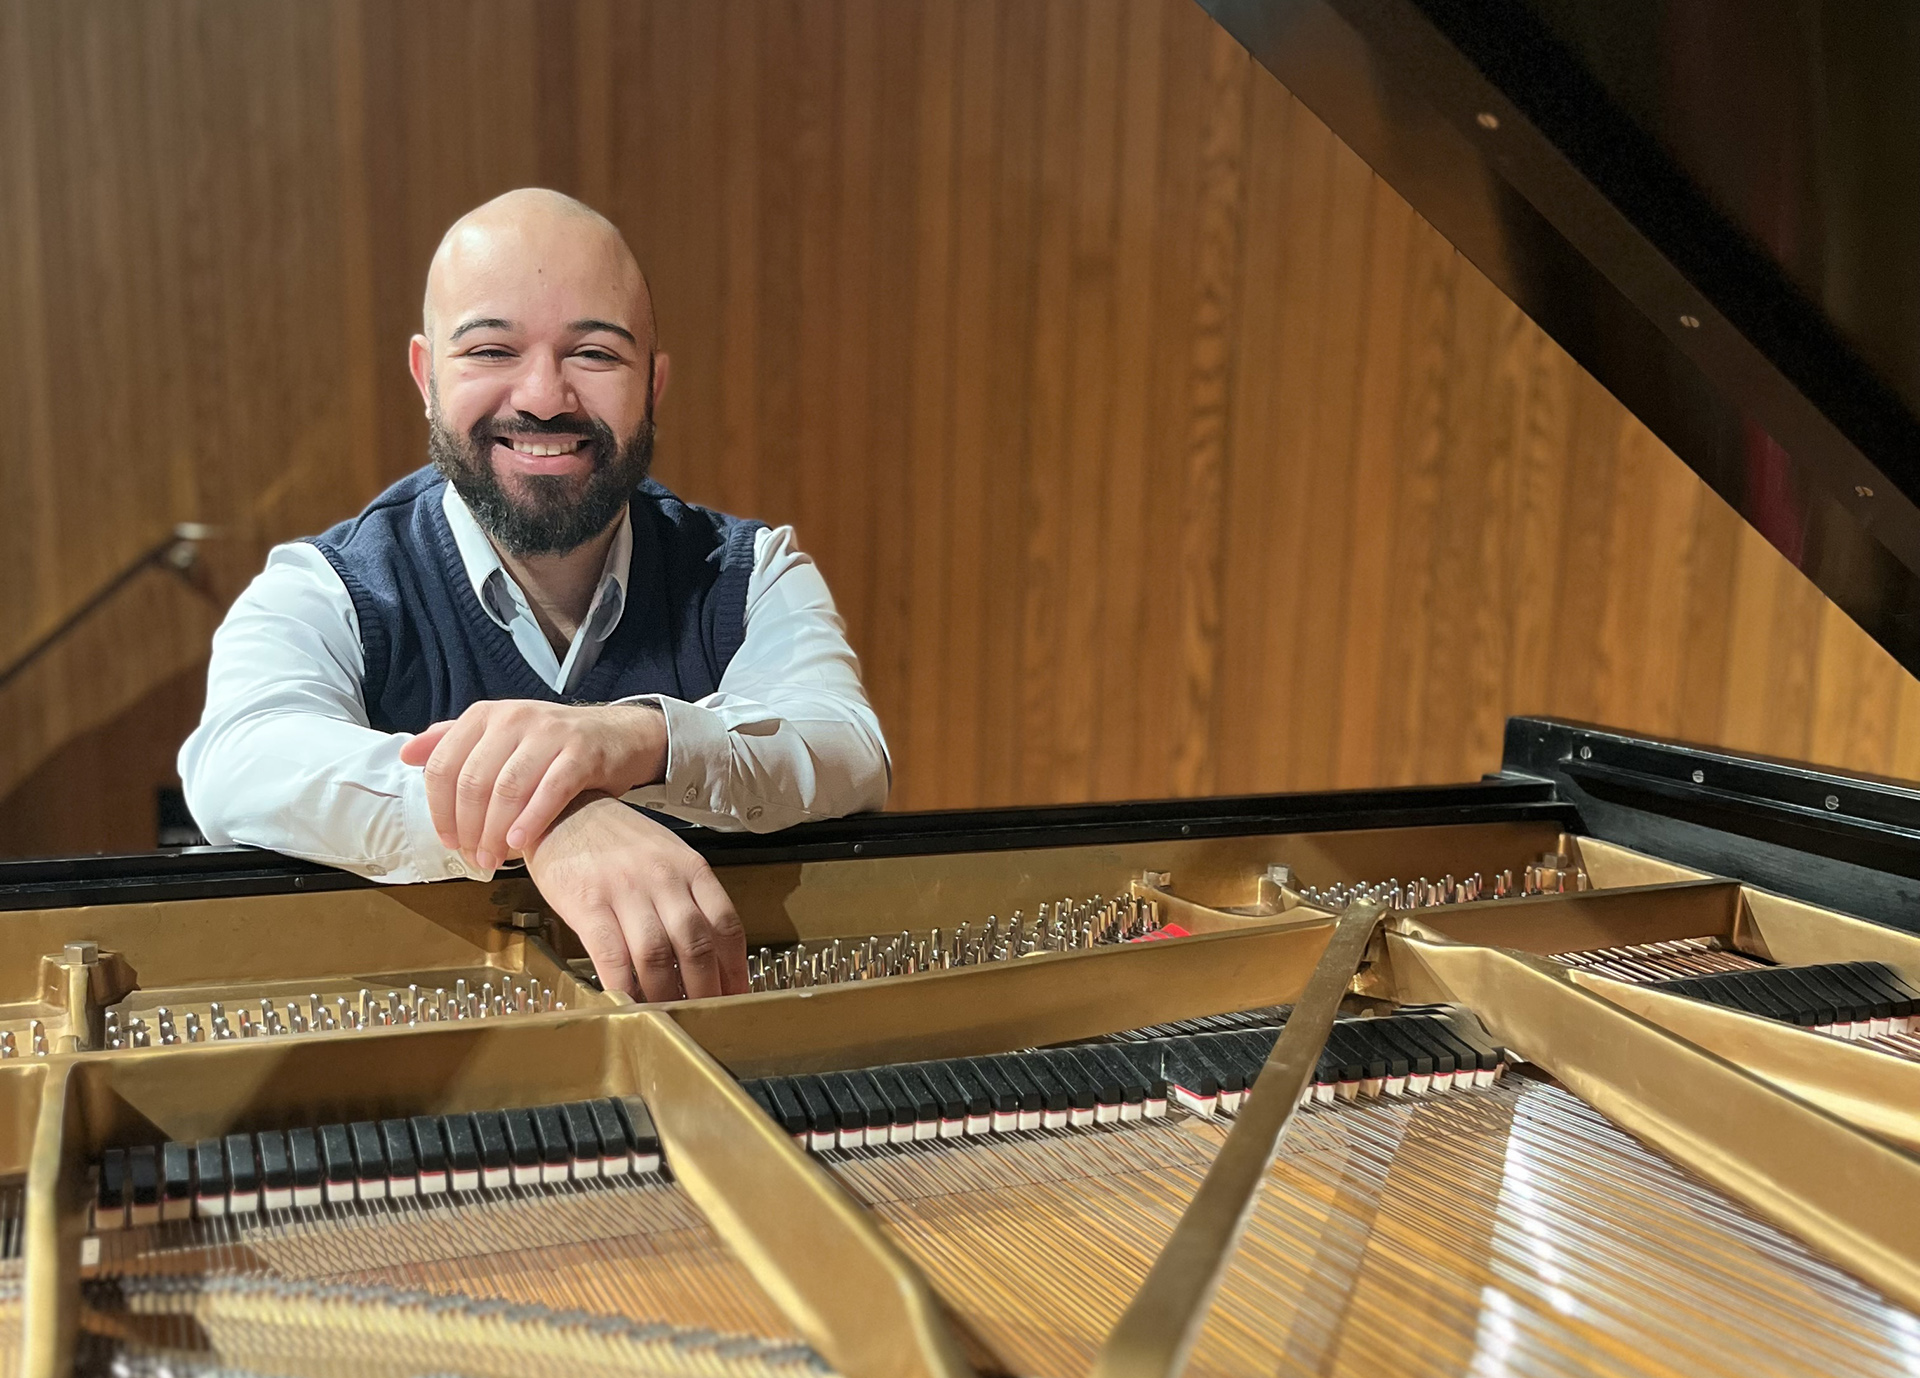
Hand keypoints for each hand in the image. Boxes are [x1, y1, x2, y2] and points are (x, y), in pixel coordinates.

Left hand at [398, 700, 668, 871]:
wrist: (619, 735)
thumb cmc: (552, 745)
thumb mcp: (501, 736)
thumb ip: (454, 743)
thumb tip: (406, 754)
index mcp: (486, 716)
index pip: (443, 766)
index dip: (440, 810)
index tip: (449, 841)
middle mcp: (514, 718)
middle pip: (473, 782)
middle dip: (468, 828)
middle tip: (474, 858)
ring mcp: (550, 733)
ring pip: (507, 789)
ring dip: (495, 832)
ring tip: (495, 860)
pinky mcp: (582, 752)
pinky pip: (549, 791)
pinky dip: (531, 821)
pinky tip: (522, 844)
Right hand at [524, 793, 747, 999]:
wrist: (561, 809)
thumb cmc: (614, 839)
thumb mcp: (664, 855)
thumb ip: (687, 896)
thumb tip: (707, 950)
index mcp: (689, 867)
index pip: (725, 923)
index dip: (734, 966)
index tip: (737, 993)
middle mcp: (663, 877)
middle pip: (696, 944)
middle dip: (706, 988)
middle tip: (707, 1014)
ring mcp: (625, 890)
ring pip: (658, 955)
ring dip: (668, 993)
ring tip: (671, 1016)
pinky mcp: (588, 903)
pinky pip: (612, 955)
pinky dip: (624, 987)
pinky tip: (629, 1004)